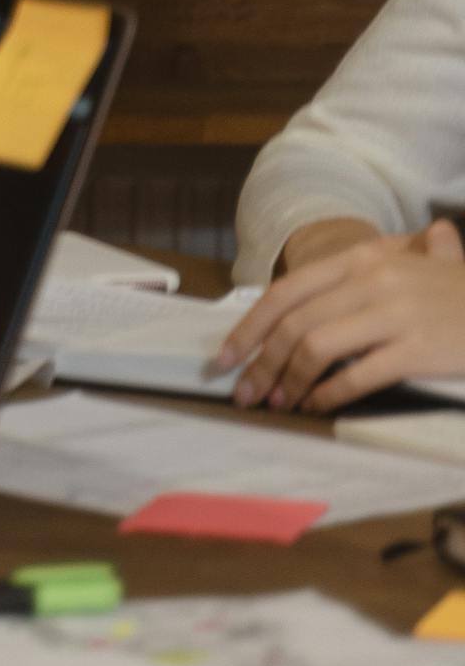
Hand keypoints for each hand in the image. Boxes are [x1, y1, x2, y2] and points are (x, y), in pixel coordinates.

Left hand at [216, 219, 464, 412]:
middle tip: (242, 393)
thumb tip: (342, 273)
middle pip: (293, 324)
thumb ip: (384, 259)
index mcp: (362, 259)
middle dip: (259, 363)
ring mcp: (394, 314)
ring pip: (316, 348)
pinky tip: (316, 406)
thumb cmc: (463, 291)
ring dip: (288, 382)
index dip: (249, 326)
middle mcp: (372, 280)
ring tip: (277, 404)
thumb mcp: (421, 261)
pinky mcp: (417, 349)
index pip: (287, 291)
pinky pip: (357, 375)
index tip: (224, 357)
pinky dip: (328, 394)